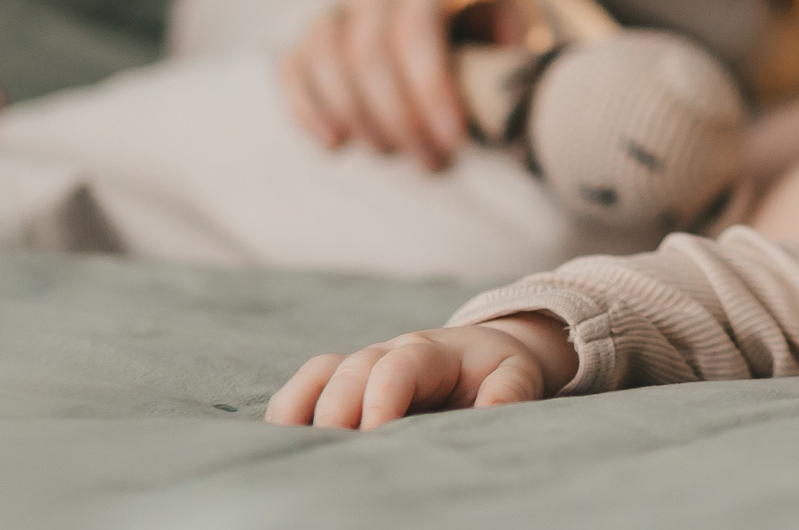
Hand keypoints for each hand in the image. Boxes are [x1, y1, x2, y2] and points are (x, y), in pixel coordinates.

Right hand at [264, 319, 573, 429]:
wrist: (483, 355)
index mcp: (432, 351)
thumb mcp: (518, 375)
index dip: (382, 396)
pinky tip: (279, 445)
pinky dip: (288, 411)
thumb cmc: (498, 371)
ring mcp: (360, 366)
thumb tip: (493, 410)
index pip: (399, 365)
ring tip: (289, 447)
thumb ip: (509, 391)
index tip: (375, 433)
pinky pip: (306, 387)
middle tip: (331, 448)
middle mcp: (388, 352)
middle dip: (337, 407)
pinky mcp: (342, 384)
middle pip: (351, 369)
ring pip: (319, 374)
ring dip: (300, 407)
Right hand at [279, 0, 492, 169]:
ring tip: (394, 153)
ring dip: (357, 119)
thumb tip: (509, 115)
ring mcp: (340, 0)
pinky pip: (294, 67)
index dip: (431, 91)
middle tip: (433, 162)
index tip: (455, 141)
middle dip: (399, 119)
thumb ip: (508, 53)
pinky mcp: (315, 27)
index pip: (417, 30)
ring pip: (324, 59)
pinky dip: (307, 109)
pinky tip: (336, 144)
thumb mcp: (511, 9)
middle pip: (367, 53)